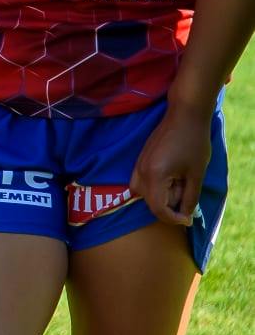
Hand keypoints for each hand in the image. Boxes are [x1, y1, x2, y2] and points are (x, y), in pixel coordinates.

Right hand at [131, 102, 211, 225]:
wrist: (184, 115)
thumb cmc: (193, 143)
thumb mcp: (196, 175)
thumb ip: (189, 198)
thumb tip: (185, 216)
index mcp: (155, 175)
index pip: (158, 208)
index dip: (173, 219)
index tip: (188, 218)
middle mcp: (141, 171)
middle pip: (147, 202)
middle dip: (167, 207)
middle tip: (185, 199)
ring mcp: (138, 163)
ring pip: (141, 192)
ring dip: (158, 197)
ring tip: (178, 189)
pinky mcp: (140, 158)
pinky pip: (140, 181)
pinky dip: (153, 188)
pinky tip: (171, 180)